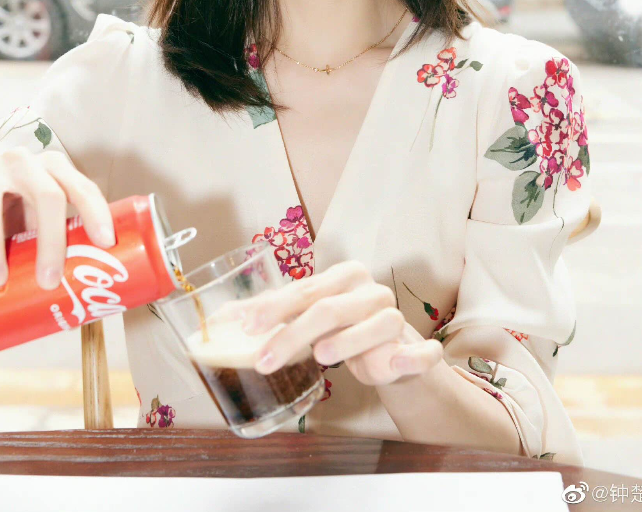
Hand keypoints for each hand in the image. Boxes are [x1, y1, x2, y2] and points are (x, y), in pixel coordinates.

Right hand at [0, 149, 115, 290]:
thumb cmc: (7, 208)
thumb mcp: (33, 215)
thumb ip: (51, 237)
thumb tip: (79, 289)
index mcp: (51, 167)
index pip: (81, 186)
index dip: (96, 211)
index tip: (106, 242)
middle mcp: (23, 161)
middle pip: (46, 194)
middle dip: (50, 239)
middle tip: (48, 281)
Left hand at [234, 259, 443, 387]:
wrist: (391, 352)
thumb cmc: (342, 328)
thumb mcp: (307, 316)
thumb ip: (271, 314)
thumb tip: (222, 317)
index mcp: (344, 277)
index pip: (304, 289)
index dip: (274, 308)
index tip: (246, 327)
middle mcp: (371, 292)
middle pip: (330, 309)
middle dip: (294, 333)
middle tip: (264, 358)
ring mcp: (395, 319)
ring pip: (375, 325)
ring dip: (348, 341)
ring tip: (320, 356)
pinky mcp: (415, 350)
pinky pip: (420, 352)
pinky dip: (411, 356)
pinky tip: (395, 365)